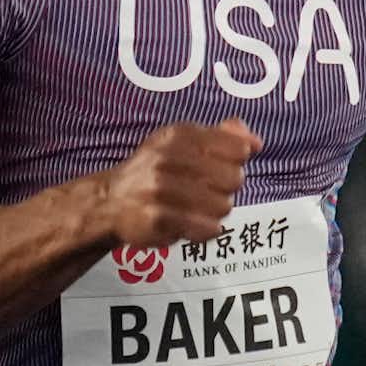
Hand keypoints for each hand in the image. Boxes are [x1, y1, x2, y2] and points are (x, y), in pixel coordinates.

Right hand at [100, 120, 260, 248]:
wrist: (111, 201)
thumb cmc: (156, 171)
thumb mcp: (184, 144)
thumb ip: (223, 137)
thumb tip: (255, 141)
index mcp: (179, 134)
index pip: (238, 150)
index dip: (235, 163)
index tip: (219, 168)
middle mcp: (169, 157)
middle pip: (235, 180)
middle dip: (225, 190)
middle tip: (202, 192)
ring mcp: (161, 189)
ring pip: (224, 206)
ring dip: (214, 213)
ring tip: (193, 209)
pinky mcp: (158, 219)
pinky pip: (208, 228)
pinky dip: (205, 230)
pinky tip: (189, 224)